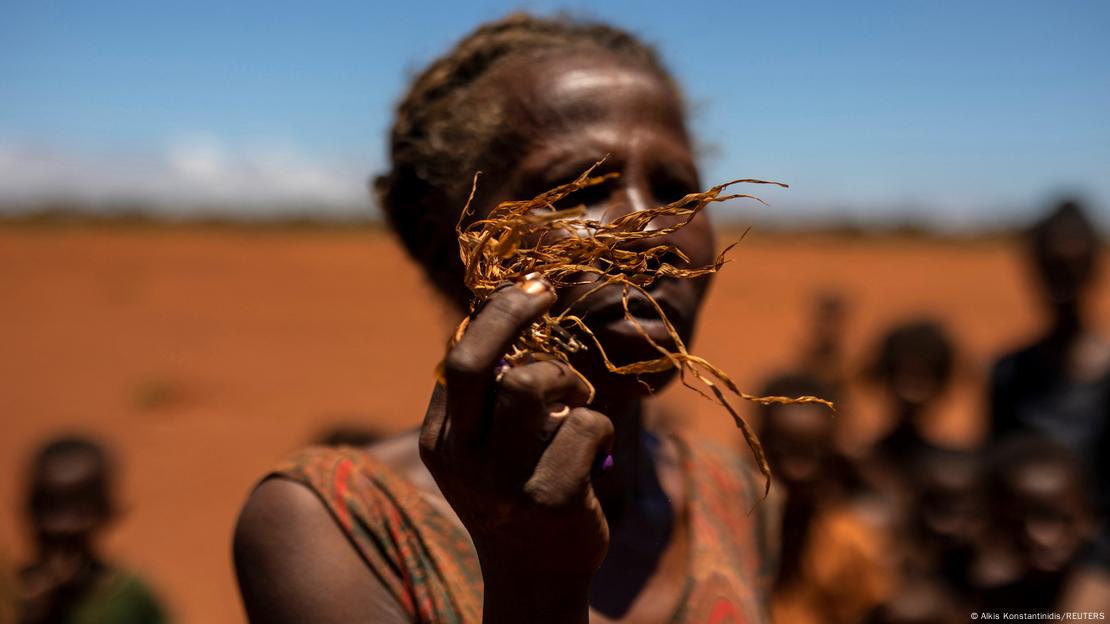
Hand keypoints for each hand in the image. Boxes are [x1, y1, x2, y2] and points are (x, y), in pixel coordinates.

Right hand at [420, 277, 613, 620]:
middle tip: (544, 291)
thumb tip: (508, 314)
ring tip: (578, 397)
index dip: (495, 315)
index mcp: (441, 439)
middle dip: (512, 311)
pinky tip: (597, 446)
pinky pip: (583, 425)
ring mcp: (503, 481)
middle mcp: (462, 458)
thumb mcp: (484, 451)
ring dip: (566, 378)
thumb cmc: (516, 496)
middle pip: (475, 361)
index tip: (530, 291)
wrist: (535, 578)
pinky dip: (599, 423)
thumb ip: (487, 400)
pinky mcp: (550, 497)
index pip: (457, 357)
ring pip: (530, 385)